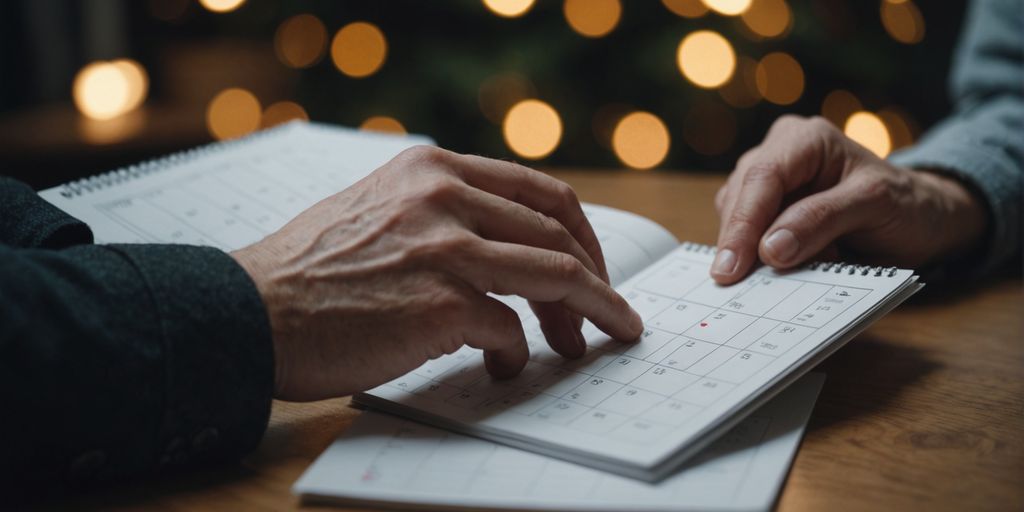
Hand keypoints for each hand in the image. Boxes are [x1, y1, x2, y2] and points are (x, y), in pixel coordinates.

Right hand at [231, 146, 642, 400]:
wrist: (250, 312)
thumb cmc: (310, 272)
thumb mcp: (378, 207)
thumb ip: (438, 210)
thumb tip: (503, 245)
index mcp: (433, 169)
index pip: (539, 189)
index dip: (580, 230)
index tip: (593, 262)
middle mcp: (445, 197)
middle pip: (557, 231)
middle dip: (594, 278)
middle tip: (604, 314)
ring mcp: (446, 249)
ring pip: (555, 276)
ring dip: (587, 314)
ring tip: (589, 343)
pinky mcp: (441, 304)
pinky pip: (509, 331)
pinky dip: (516, 353)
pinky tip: (502, 366)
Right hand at [711, 115, 987, 283]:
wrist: (921, 219)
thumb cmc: (905, 205)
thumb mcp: (873, 206)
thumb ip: (821, 220)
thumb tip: (770, 248)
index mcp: (806, 139)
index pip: (762, 177)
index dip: (744, 223)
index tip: (733, 266)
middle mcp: (780, 152)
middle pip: (740, 194)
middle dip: (737, 240)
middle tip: (733, 282)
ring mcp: (770, 181)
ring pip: (734, 214)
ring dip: (747, 248)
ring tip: (782, 271)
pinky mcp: (766, 208)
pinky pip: (744, 231)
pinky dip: (753, 255)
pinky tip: (778, 268)